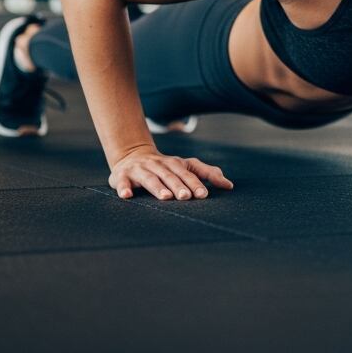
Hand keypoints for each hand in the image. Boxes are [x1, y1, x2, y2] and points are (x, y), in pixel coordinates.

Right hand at [108, 145, 233, 199]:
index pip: (187, 173)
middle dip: (178, 186)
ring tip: (165, 197)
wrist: (132, 155)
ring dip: (157, 187)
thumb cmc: (165, 167)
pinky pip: (123, 182)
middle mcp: (158, 165)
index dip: (195, 183)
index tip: (204, 195)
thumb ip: (207, 173)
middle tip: (186, 197)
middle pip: (170, 176)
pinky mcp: (122, 176)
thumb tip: (229, 185)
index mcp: (174, 163)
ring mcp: (140, 169)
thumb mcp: (185, 166)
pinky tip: (127, 196)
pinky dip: (124, 188)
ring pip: (150, 178)